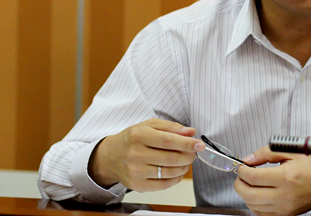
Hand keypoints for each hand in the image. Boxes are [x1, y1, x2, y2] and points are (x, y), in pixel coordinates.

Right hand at [88, 118, 204, 191]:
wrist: (110, 157)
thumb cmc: (133, 139)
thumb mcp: (149, 125)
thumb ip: (171, 127)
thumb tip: (191, 132)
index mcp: (139, 135)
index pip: (168, 140)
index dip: (187, 144)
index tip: (200, 145)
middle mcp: (135, 154)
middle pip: (171, 158)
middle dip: (188, 156)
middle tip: (193, 153)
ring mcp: (136, 171)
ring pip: (169, 172)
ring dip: (184, 167)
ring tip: (186, 161)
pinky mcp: (137, 185)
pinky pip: (164, 185)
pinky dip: (176, 178)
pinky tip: (178, 171)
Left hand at [234, 146, 310, 215]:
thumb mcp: (292, 152)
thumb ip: (267, 153)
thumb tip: (249, 159)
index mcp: (286, 177)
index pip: (253, 177)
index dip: (242, 170)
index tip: (242, 166)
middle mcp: (285, 195)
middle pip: (249, 194)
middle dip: (239, 183)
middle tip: (241, 175)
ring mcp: (285, 208)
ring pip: (253, 206)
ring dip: (246, 194)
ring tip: (250, 183)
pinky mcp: (286, 215)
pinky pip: (261, 214)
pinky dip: (255, 205)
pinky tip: (258, 194)